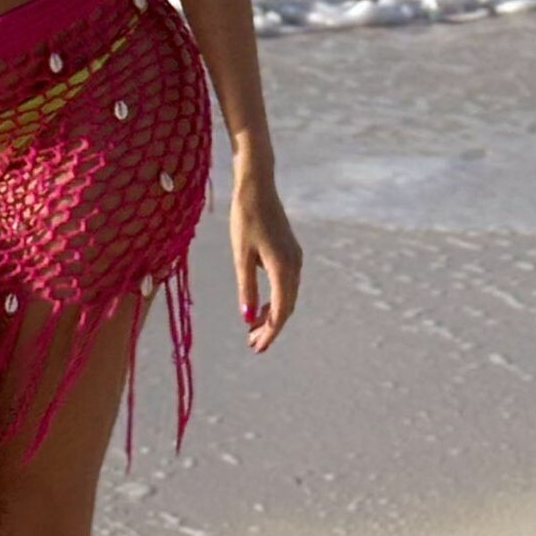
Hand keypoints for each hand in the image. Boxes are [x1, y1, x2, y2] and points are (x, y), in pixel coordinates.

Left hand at [231, 172, 300, 353]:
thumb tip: (247, 318)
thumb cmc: (245, 219)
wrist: (257, 187)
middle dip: (270, 328)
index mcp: (283, 268)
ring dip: (272, 315)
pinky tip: (258, 306)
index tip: (257, 348)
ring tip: (253, 330)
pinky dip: (274, 299)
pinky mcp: (290, 252)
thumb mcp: (240, 255)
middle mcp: (295, 265)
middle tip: (253, 345)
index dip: (269, 332)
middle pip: (286, 307)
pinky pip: (286, 284)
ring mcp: (295, 258)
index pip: (279, 311)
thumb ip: (245, 287)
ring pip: (287, 296)